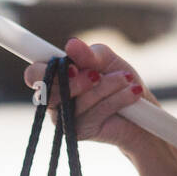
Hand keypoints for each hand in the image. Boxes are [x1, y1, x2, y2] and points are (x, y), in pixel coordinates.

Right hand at [22, 37, 160, 155]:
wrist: (142, 111)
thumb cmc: (120, 81)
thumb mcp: (108, 61)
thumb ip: (89, 54)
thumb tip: (71, 44)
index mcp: (54, 76)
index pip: (33, 74)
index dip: (44, 70)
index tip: (71, 67)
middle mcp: (53, 97)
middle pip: (48, 91)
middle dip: (78, 82)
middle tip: (98, 75)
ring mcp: (64, 117)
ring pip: (78, 101)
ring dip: (107, 87)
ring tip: (127, 80)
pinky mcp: (78, 132)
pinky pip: (94, 113)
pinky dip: (116, 100)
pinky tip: (132, 94)